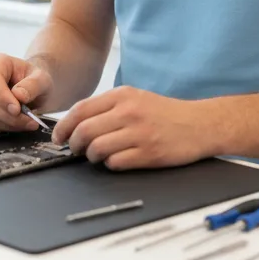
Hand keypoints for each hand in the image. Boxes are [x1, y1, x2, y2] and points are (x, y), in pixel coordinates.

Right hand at [0, 53, 52, 132]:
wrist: (32, 88)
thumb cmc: (35, 80)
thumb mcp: (42, 79)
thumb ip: (33, 85)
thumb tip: (18, 95)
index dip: (2, 96)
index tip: (17, 109)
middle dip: (8, 116)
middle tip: (29, 121)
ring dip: (7, 124)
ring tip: (27, 123)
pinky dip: (3, 129)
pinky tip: (17, 125)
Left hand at [52, 86, 211, 169]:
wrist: (199, 124)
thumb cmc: (165, 113)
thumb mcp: (136, 98)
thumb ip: (109, 107)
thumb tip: (77, 122)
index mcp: (122, 95)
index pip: (81, 109)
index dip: (64, 126)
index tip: (59, 137)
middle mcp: (128, 112)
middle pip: (84, 130)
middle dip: (74, 144)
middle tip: (76, 149)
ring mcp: (138, 133)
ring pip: (96, 148)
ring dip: (92, 156)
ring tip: (98, 155)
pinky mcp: (148, 154)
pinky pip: (115, 163)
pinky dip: (110, 164)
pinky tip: (117, 160)